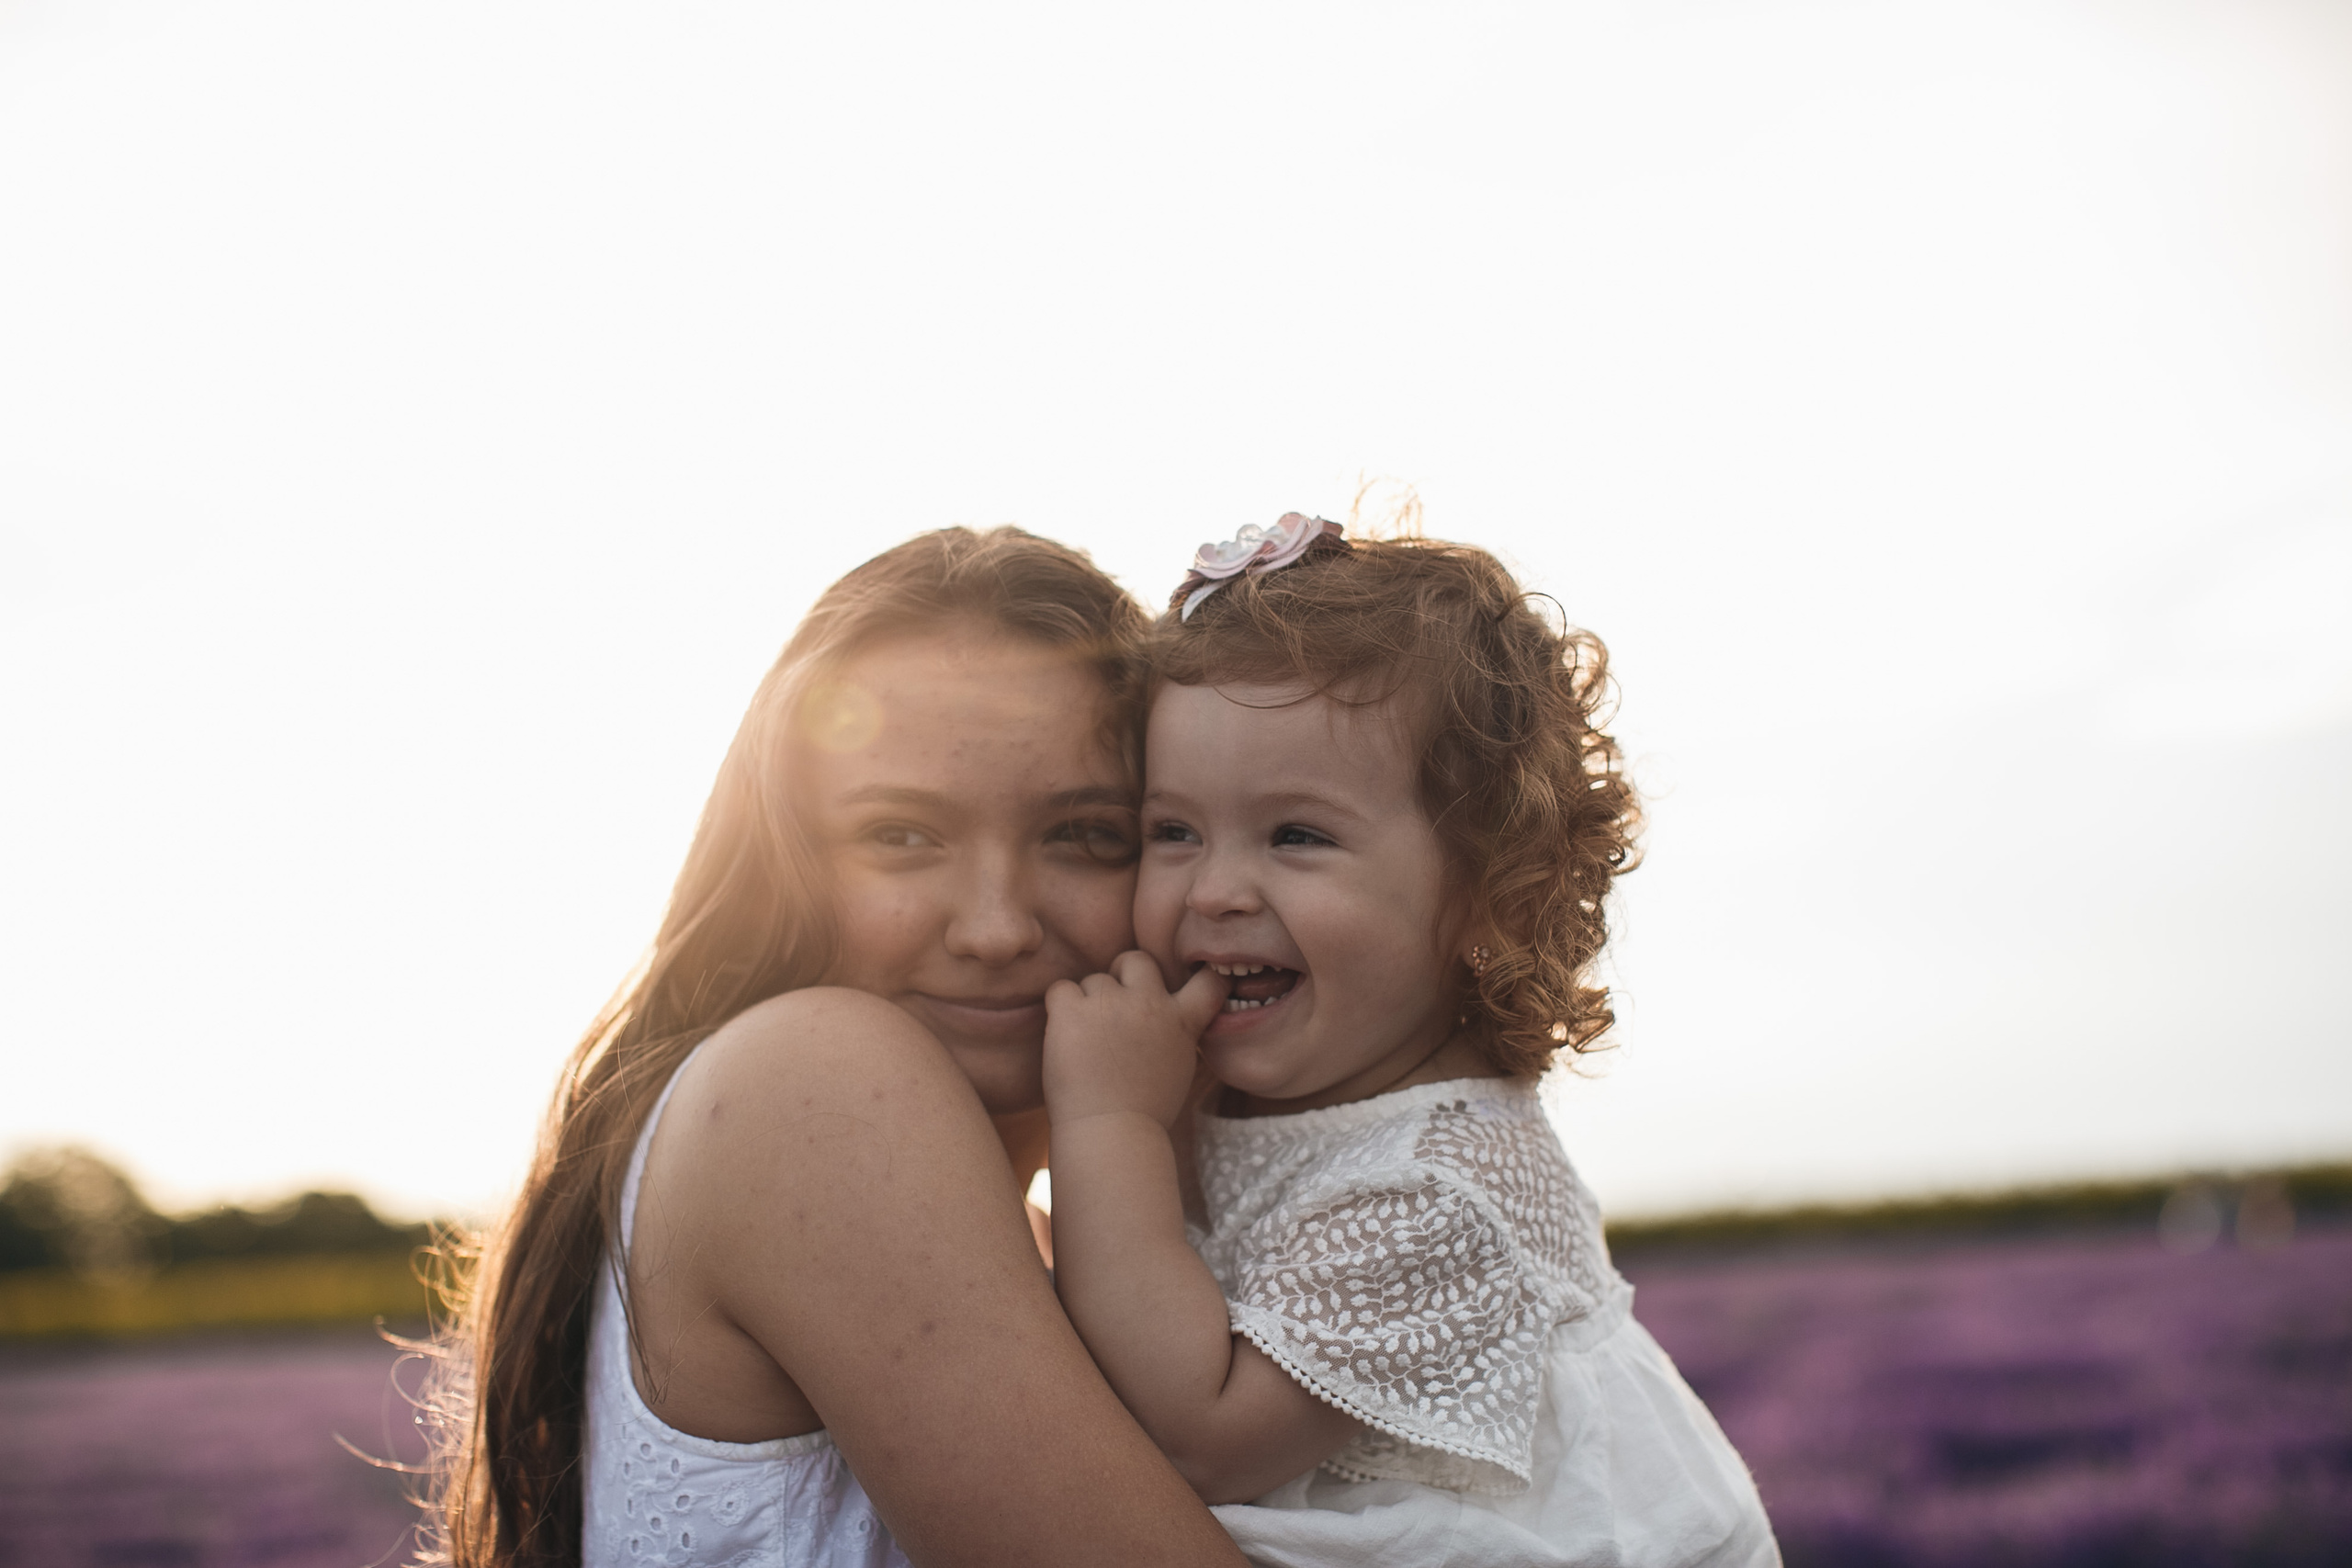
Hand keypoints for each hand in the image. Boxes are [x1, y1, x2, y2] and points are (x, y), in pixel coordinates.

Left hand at [1043, 953, 1227, 1129]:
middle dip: (1123, 975)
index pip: (1209, 979)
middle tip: (1112, 1009)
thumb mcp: (1178, 1067)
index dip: (1199, 971)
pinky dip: (1058, 1010)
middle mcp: (1149, 1003)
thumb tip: (1165, 1009)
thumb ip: (1175, 1032)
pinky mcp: (1073, 1010)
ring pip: (1094, 981)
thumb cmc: (1142, 1111)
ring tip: (1087, 1045)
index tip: (1186, 977)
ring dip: (1088, 1004)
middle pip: (1135, 960)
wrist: (1110, 1135)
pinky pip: (1060, 990)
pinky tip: (1064, 1039)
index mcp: (1181, 1020)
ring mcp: (1111, 1004)